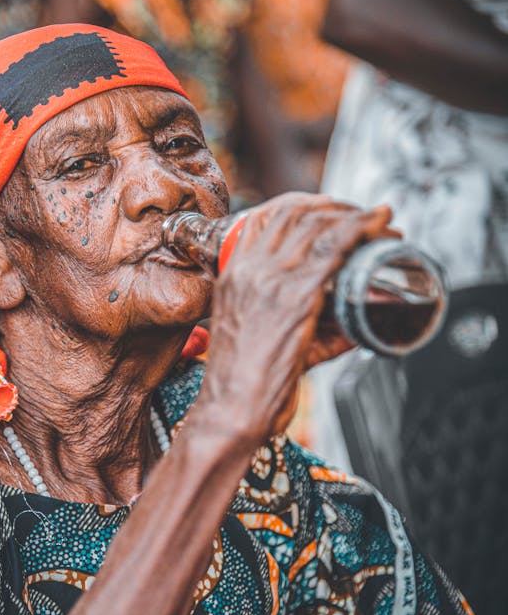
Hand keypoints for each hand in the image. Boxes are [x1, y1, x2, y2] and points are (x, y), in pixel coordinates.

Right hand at [198, 193, 393, 444]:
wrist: (231, 410)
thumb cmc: (244, 387)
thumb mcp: (266, 341)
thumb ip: (308, 327)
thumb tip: (354, 325)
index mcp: (233, 274)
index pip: (268, 217)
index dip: (306, 204)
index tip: (333, 210)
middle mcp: (249, 269)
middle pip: (296, 212)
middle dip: (336, 206)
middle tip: (365, 216)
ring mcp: (271, 280)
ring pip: (318, 224)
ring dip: (356, 215)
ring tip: (381, 222)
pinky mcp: (296, 296)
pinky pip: (334, 248)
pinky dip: (363, 229)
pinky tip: (381, 225)